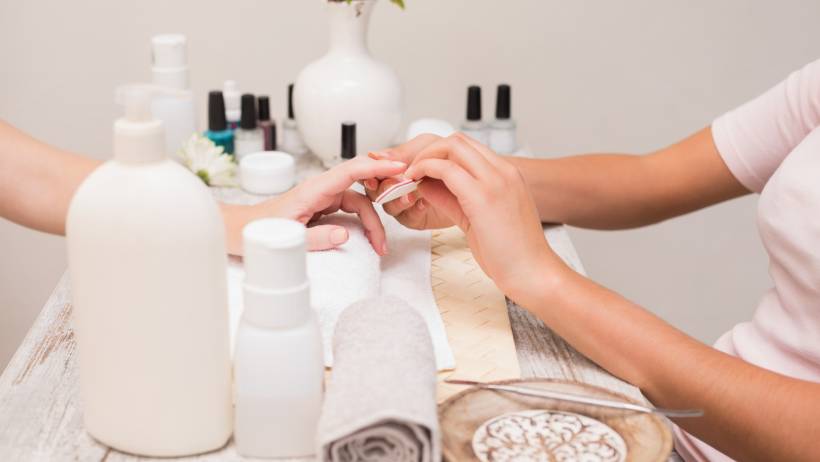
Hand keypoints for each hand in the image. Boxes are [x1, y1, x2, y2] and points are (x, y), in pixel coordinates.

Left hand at [223, 156, 406, 255]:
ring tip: (379, 247)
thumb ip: (315, 238)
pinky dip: (363, 224)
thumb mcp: (285, 238)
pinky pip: (350, 211)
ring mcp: (322, 199)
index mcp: (312, 189)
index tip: (398, 168)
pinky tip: (369, 240)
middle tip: (397, 218)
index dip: (376, 167)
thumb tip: (344, 235)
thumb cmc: (254, 230)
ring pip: (358, 203)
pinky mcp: (322, 210)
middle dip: (381, 204)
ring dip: (372, 222)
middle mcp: (320, 190)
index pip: (351, 171)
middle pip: (361, 190)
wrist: (236, 231)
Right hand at [363, 134, 455, 229]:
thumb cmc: (448, 159)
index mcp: (390, 167)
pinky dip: (415, 209)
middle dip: (383, 188)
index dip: (369, 174)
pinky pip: (407, 217)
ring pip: (388, 206)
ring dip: (399, 199)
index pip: (370, 172)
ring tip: (411, 193)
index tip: (374, 175)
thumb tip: (374, 155)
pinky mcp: (414, 218)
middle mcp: (393, 186)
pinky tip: (424, 202)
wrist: (471, 179)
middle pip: (374, 191)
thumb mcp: (426, 146)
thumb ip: (401, 152)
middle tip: (394, 183)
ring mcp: (402, 203)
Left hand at [404, 133, 567, 296]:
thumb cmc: (511, 253)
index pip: (468, 148)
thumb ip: (454, 199)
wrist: (533, 273)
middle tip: (411, 170)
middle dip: (428, 151)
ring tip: (410, 176)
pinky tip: (415, 183)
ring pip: (452, 147)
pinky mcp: (482, 196)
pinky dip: (426, 170)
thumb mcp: (479, 218)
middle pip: (458, 140)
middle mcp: (503, 171)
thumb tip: (427, 185)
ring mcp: (495, 181)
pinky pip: (447, 170)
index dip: (440, 154)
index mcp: (507, 175)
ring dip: (424, 157)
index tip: (422, 169)